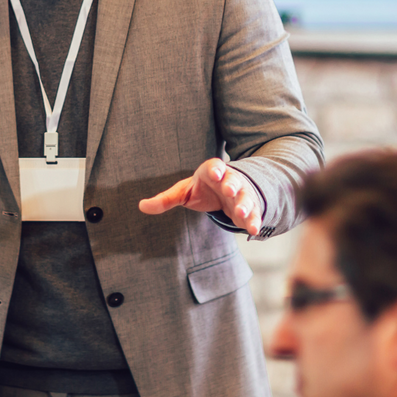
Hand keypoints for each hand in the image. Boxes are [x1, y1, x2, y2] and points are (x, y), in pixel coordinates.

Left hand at [138, 158, 262, 235]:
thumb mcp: (184, 192)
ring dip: (245, 205)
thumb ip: (165, 199)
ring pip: (246, 197)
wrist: (228, 192)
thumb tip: (141, 206)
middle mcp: (229, 180)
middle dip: (231, 186)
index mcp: (212, 172)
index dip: (215, 169)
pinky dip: (254, 221)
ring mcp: (242, 194)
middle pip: (232, 181)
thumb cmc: (203, 189)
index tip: (215, 174)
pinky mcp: (250, 208)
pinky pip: (254, 213)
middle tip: (229, 192)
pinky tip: (253, 230)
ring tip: (243, 214)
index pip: (215, 166)